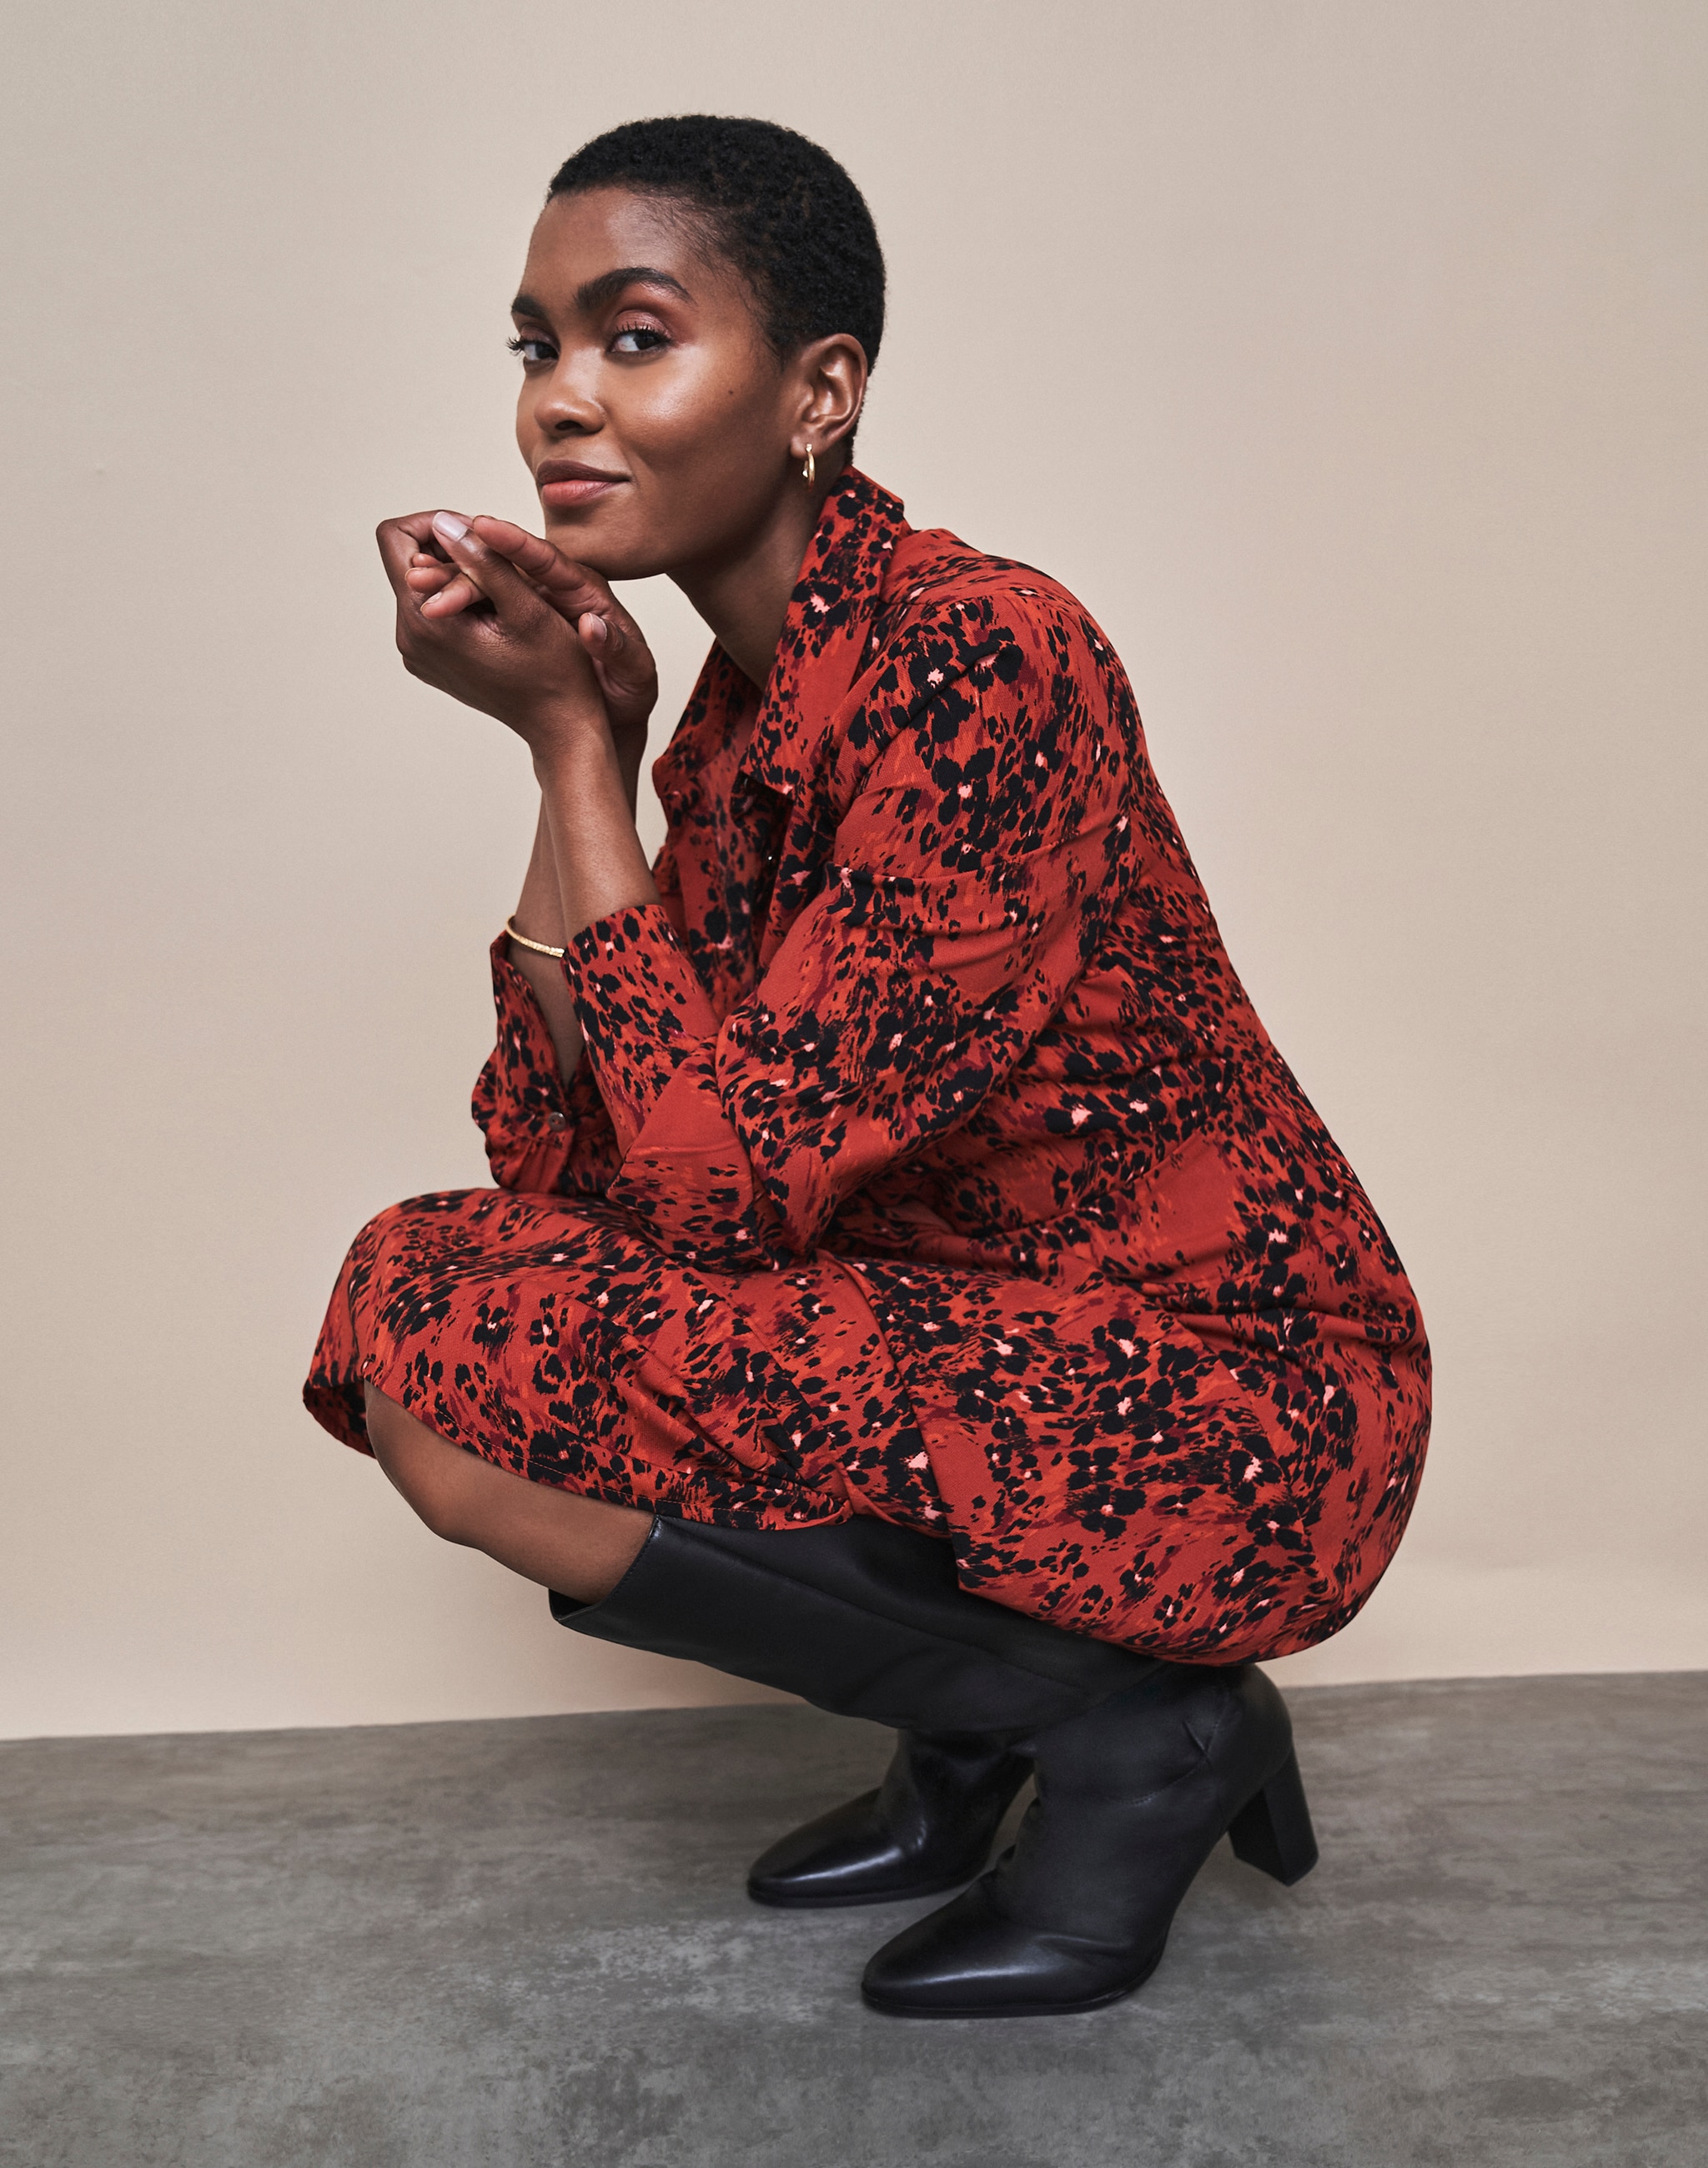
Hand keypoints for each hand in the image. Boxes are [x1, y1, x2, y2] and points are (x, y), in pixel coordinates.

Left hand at [378, 511, 608, 760]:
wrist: (559, 724)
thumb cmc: (553, 670)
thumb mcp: (525, 606)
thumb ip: (483, 560)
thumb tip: (444, 522)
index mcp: (425, 621)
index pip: (395, 539)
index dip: (434, 523)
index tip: (477, 537)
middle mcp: (409, 638)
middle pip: (406, 560)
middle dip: (450, 549)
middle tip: (500, 564)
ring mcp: (416, 654)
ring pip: (421, 585)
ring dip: (457, 574)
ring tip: (503, 593)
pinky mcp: (429, 662)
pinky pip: (431, 612)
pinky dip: (458, 600)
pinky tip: (496, 615)